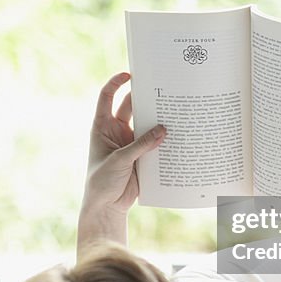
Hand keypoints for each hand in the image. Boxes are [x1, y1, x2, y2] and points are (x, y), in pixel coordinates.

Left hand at [80, 72, 165, 218]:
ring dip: (158, 119)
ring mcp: (131, 143)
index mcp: (102, 126)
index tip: (130, 74)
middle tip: (163, 89)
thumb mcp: (119, 160)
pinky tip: (178, 134)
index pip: (107, 97)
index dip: (116, 83)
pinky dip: (165, 139)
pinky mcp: (143, 156)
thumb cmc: (101, 181)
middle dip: (146, 98)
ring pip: (147, 124)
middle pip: (132, 107)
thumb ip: (141, 145)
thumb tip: (163, 129)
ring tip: (175, 109)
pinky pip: (155, 143)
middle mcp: (117, 131)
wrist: (107, 207)